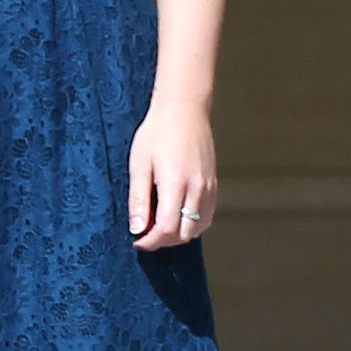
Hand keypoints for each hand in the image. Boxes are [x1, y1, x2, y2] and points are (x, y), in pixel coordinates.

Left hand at [129, 99, 217, 250]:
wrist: (184, 109)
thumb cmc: (157, 132)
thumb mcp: (139, 163)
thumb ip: (138, 198)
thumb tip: (137, 228)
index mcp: (175, 183)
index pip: (166, 229)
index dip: (150, 241)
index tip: (136, 240)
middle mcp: (197, 189)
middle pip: (183, 234)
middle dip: (163, 241)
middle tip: (145, 233)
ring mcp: (209, 187)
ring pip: (198, 228)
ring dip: (178, 234)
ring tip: (160, 225)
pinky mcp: (214, 184)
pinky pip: (206, 216)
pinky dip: (192, 224)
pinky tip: (177, 215)